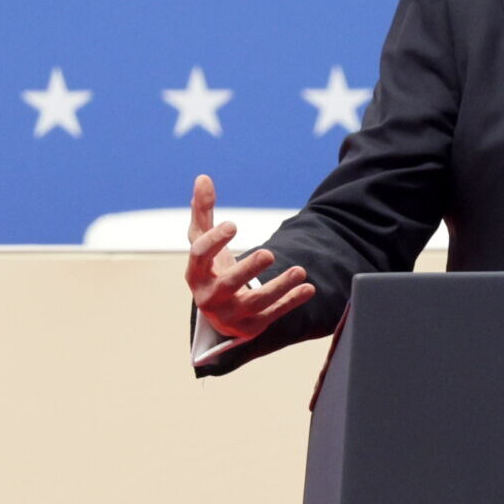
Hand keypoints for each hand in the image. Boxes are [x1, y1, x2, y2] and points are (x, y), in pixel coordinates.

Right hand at [185, 174, 313, 341]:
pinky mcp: (251, 326)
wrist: (218, 310)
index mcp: (195, 273)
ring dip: (279, 287)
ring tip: (300, 270)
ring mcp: (231, 315)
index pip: (200, 257)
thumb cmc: (210, 268)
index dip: (214, 241)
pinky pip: (273, 314)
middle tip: (269, 253)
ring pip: (256, 303)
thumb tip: (203, 178)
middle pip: (228, 284)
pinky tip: (308, 288)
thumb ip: (203, 212)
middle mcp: (209, 297)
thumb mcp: (204, 241)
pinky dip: (291, 301)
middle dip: (248, 270)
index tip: (233, 225)